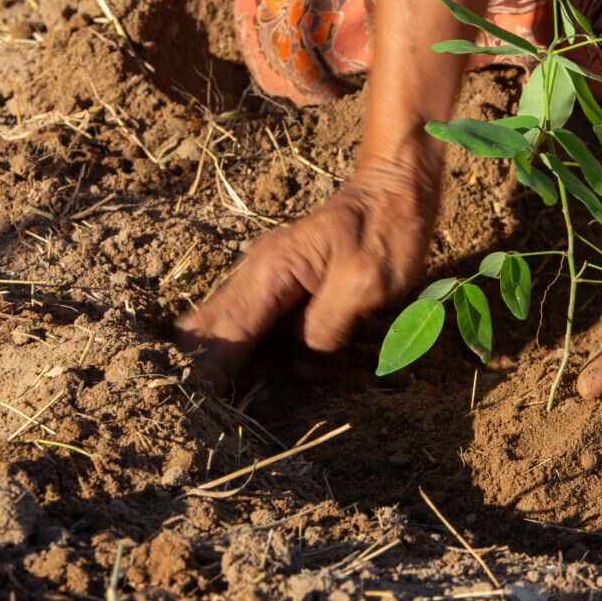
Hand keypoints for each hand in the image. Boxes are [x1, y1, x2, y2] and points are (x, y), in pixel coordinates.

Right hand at [175, 153, 440, 392]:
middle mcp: (257, 274)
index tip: (205, 407)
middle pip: (205, 328)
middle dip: (204, 366)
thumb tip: (302, 373)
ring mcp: (268, 280)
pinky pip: (255, 325)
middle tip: (214, 409)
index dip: (212, 371)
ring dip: (227, 362)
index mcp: (270, 271)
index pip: (226, 332)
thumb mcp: (363, 285)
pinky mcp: (285, 289)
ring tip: (237, 401)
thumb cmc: (387, 231)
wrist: (397, 191)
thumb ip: (325, 330)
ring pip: (225, 328)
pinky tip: (270, 376)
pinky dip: (254, 351)